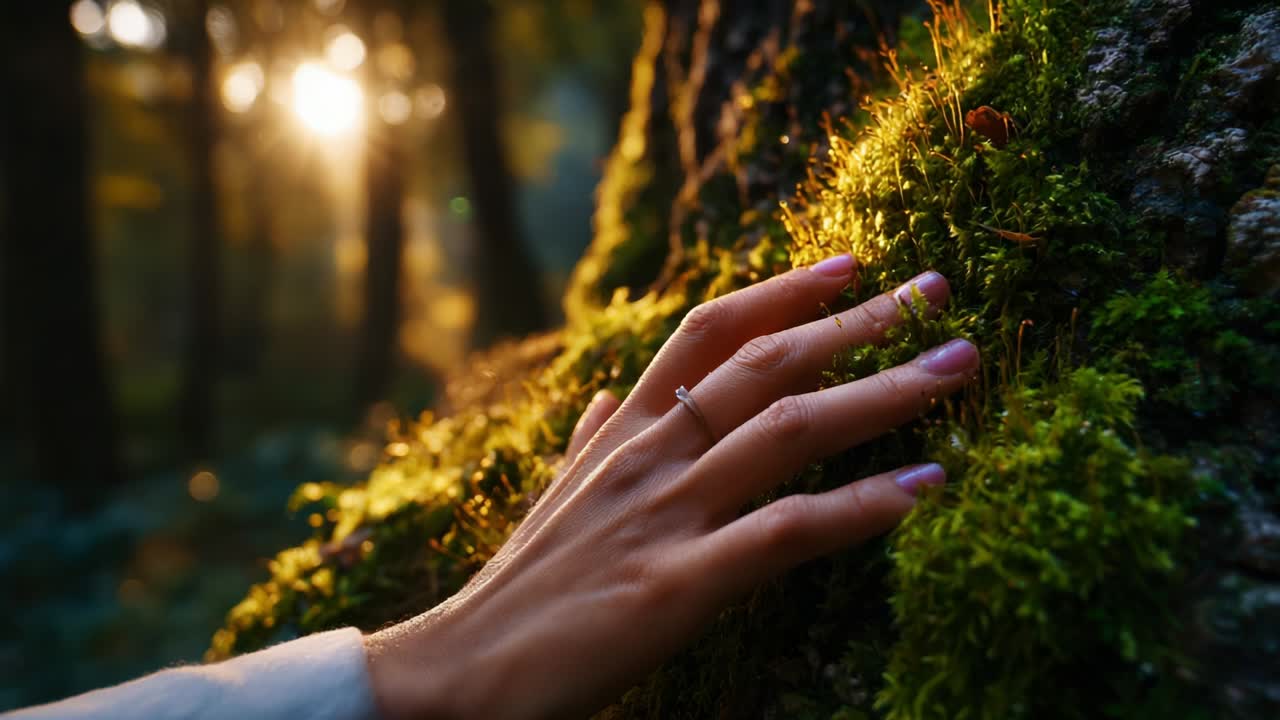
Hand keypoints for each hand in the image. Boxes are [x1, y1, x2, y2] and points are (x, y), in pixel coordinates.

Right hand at [364, 255, 978, 719]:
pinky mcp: (677, 584)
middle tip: (939, 290)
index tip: (851, 264)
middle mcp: (649, 454)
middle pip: (766, 363)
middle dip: (859, 323)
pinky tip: (924, 488)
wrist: (460, 669)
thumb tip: (610, 394)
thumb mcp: (556, 495)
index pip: (709, 331)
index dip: (784, 291)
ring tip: (957, 367)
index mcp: (624, 433)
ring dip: (882, 393)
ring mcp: (664, 513)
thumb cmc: (520, 587)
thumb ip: (591, 440)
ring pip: (787, 430)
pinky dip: (860, 507)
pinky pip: (784, 532)